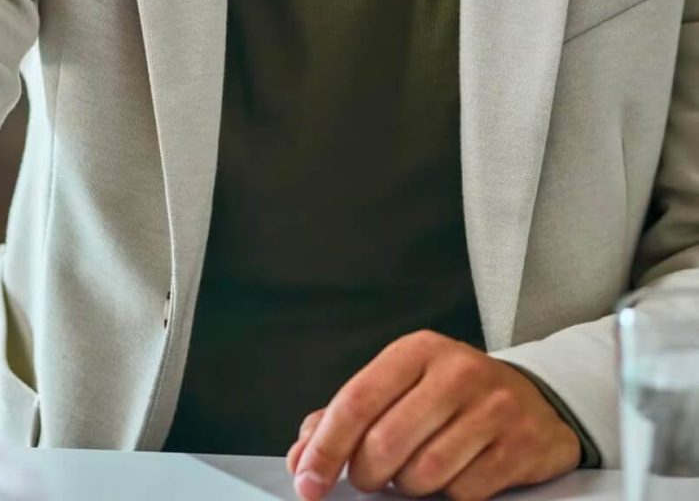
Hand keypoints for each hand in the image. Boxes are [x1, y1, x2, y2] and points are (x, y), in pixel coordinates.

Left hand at [285, 332, 580, 500]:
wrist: (536, 398)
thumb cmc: (453, 394)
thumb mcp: (402, 385)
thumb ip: (349, 415)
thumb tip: (302, 454)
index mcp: (415, 351)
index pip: (357, 400)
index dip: (326, 446)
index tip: (307, 479)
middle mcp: (454, 372)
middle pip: (386, 442)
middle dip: (367, 474)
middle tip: (370, 478)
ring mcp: (491, 409)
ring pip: (424, 473)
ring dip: (409, 487)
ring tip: (413, 473)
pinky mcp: (519, 446)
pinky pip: (464, 492)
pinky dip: (448, 496)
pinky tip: (451, 478)